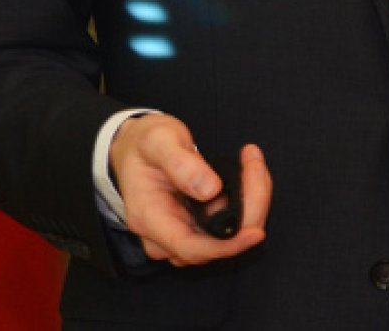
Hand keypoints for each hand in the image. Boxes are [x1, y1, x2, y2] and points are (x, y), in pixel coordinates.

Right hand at [108, 114, 271, 265]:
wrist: (133, 147)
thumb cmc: (142, 144)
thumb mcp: (157, 141)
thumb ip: (181, 163)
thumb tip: (210, 189)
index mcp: (149, 219)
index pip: (191, 248)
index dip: (226, 246)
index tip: (255, 232)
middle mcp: (163, 236)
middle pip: (216, 244)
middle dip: (248, 208)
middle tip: (255, 164)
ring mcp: (179, 235)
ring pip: (226, 237)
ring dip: (251, 204)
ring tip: (252, 163)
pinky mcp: (194, 229)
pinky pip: (226, 227)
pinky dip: (246, 202)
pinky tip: (249, 174)